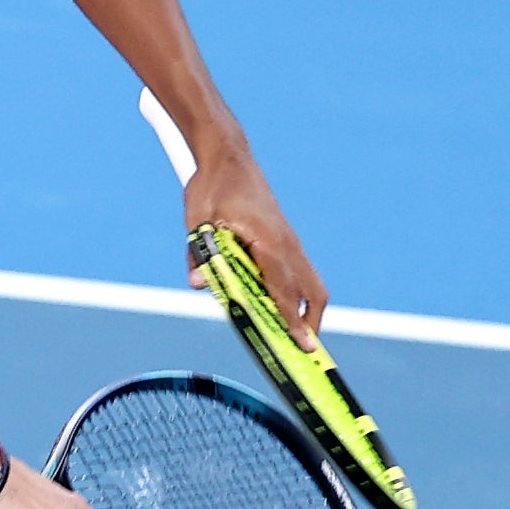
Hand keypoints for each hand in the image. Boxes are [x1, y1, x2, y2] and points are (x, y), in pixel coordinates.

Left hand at [181, 138, 328, 343]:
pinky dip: (295, 293)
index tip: (304, 348)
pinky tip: (276, 306)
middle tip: (304, 351)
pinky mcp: (284, 239)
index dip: (293, 323)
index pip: (284, 291)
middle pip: (313, 292)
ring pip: (310, 283)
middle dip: (311, 324)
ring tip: (293, 335)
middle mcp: (287, 243)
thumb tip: (196, 284)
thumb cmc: (212, 187)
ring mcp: (289, 241)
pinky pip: (298, 272)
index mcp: (269, 240)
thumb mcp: (197, 221)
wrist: (228, 157)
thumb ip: (198, 254)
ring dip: (305, 310)